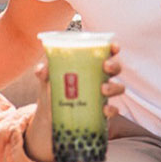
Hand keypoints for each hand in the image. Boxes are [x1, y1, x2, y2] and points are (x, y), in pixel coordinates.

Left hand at [24, 44, 123, 161]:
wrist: (51, 115)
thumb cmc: (53, 88)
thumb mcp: (47, 79)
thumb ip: (44, 72)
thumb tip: (42, 69)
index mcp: (89, 65)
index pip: (105, 53)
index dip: (113, 48)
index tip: (114, 47)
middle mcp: (100, 78)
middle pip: (115, 68)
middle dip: (114, 66)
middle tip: (106, 66)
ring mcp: (103, 95)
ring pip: (118, 87)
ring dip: (114, 87)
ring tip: (103, 89)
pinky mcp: (102, 111)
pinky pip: (113, 110)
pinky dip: (112, 110)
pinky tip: (105, 110)